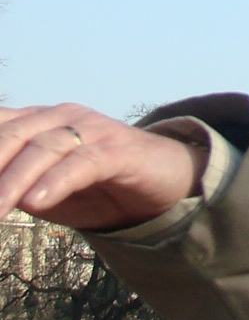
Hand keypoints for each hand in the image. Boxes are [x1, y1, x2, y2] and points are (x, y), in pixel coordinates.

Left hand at [0, 104, 204, 230]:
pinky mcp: (118, 150)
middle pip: (9, 136)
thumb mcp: (41, 189)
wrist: (163, 179)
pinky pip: (82, 162)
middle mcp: (58, 117)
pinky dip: (56, 181)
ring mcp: (90, 129)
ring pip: (42, 148)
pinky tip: (38, 201)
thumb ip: (10, 187)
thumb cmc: (94, 186)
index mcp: (34, 121)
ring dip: (12, 183)